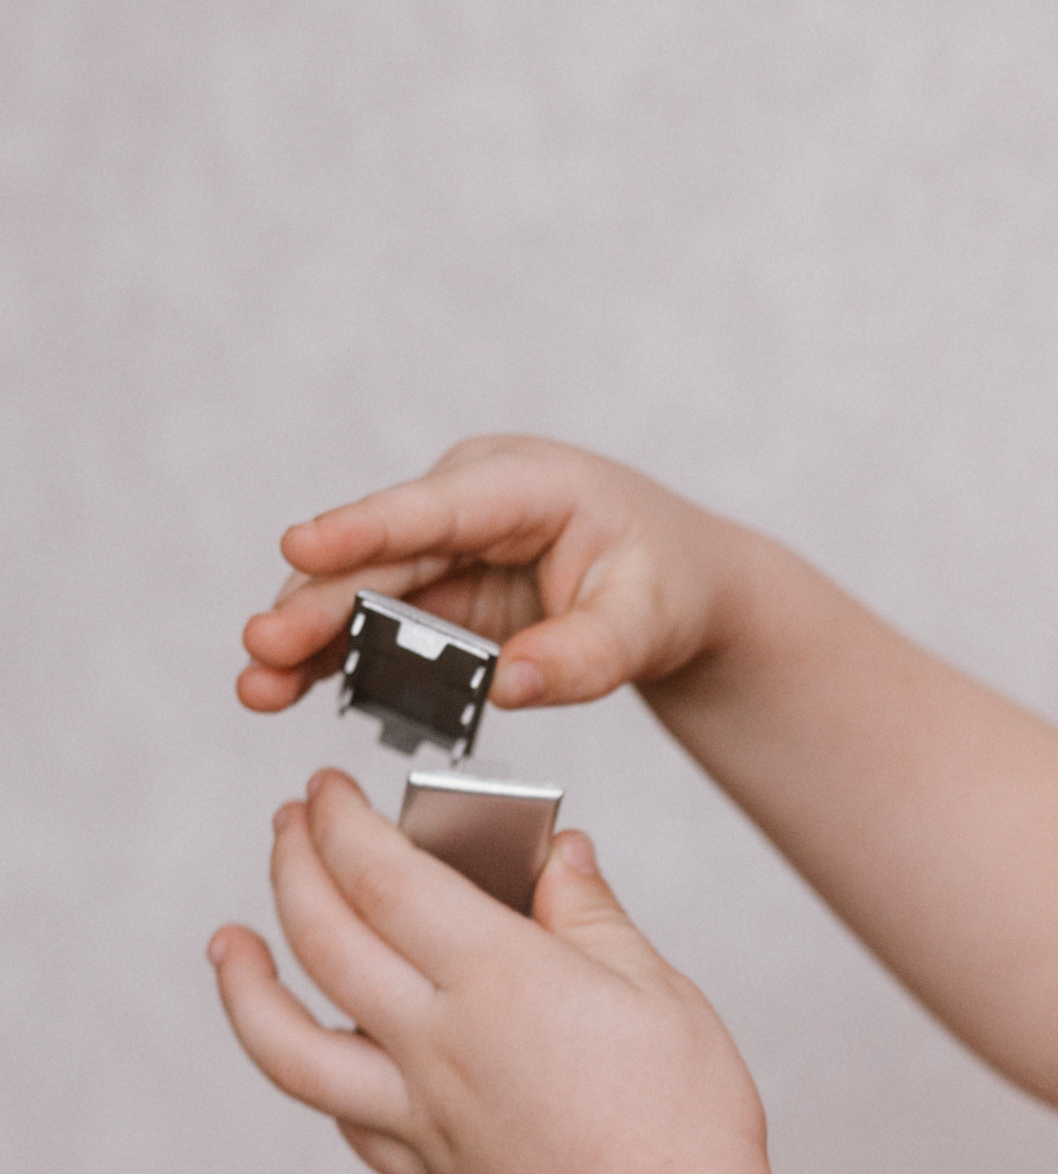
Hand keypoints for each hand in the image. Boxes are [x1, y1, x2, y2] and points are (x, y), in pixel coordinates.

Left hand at [211, 770, 780, 1173]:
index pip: (384, 875)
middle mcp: (438, 1045)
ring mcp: (424, 1115)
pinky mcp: (436, 1172)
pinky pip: (349, 1124)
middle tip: (291, 826)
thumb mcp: (659, 993)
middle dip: (293, 865)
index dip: (343, 822)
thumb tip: (559, 855)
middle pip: (324, 938)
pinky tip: (330, 1054)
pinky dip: (327, 1081)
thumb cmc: (684, 1131)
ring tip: (231, 944)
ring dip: (246, 986)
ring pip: (292, 1044)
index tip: (328, 791)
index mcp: (497, 980)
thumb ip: (593, 917)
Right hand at [237, 438, 740, 722]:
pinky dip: (339, 657)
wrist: (686, 585)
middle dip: (316, 606)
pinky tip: (289, 688)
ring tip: (256, 687)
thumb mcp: (646, 624)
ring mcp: (449, 544)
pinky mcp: (441, 588)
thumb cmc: (669, 586)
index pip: (434, 510)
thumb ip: (583, 657)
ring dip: (310, 640)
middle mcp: (470, 502)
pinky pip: (381, 622)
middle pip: (381, 556)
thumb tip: (508, 689)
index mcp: (525, 484)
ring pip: (366, 591)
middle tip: (259, 651)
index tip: (299, 547)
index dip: (362, 530)